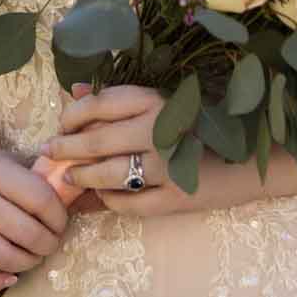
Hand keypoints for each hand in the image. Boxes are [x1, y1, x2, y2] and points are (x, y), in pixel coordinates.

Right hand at [0, 146, 68, 295]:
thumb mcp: (16, 163)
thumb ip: (44, 178)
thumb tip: (82, 194)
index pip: (40, 199)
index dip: (59, 217)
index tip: (62, 223)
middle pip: (24, 232)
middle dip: (48, 243)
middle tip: (53, 242)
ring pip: (0, 256)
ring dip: (27, 262)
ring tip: (35, 255)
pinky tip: (9, 278)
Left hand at [41, 82, 238, 217]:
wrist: (246, 162)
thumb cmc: (197, 128)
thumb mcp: (162, 104)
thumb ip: (118, 99)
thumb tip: (73, 92)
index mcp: (158, 100)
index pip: (101, 103)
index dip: (73, 115)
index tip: (61, 123)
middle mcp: (162, 129)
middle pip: (98, 140)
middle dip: (67, 148)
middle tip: (51, 152)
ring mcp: (170, 167)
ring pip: (109, 175)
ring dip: (83, 177)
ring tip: (71, 178)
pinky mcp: (176, 198)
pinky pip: (128, 204)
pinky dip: (109, 201)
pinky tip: (102, 195)